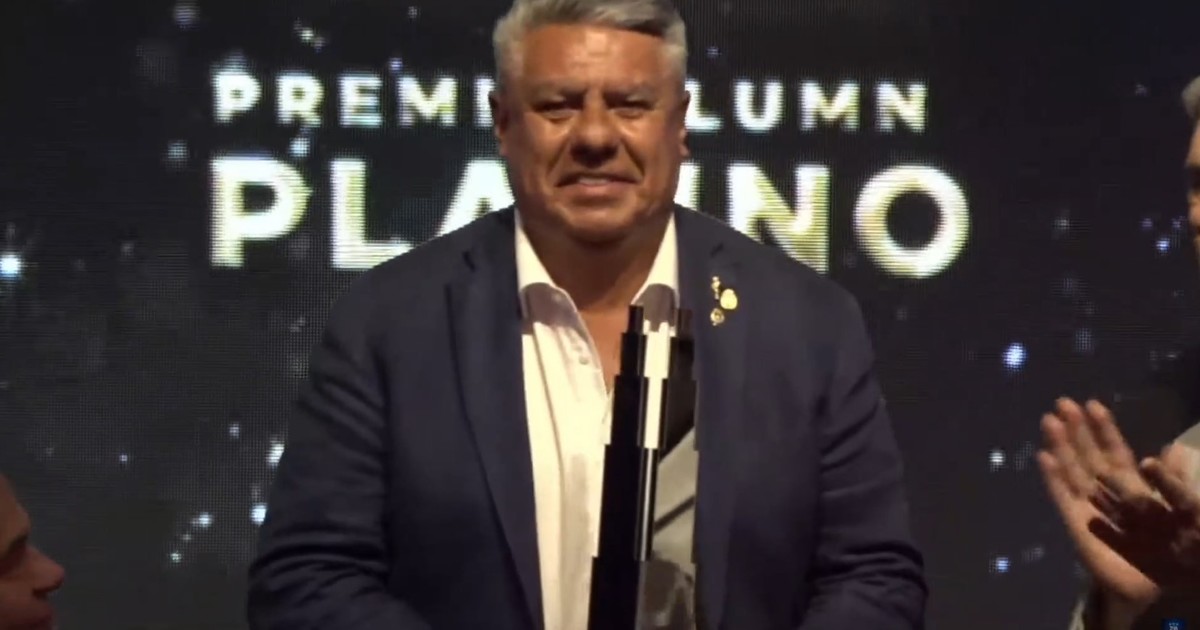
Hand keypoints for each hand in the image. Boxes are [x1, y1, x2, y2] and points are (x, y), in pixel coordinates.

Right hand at [1037, 398, 1199, 609]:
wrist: (1159, 585)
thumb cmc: (1173, 545)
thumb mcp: (1183, 506)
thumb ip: (1175, 478)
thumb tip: (1175, 447)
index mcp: (1131, 487)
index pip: (1113, 452)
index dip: (1103, 429)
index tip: (1092, 405)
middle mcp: (1106, 492)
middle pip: (1087, 455)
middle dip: (1075, 430)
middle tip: (1062, 403)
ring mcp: (1088, 506)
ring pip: (1072, 469)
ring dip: (1060, 446)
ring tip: (1049, 421)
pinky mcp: (1076, 522)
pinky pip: (1062, 496)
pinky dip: (1053, 477)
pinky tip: (1044, 456)